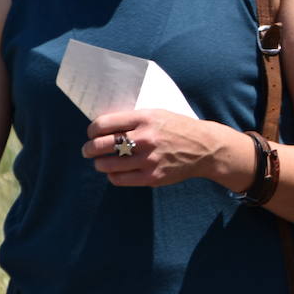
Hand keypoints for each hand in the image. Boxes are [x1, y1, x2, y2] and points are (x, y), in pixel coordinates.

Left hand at [81, 109, 229, 187]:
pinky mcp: (151, 177)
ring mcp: (148, 159)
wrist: (205, 147)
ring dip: (99, 163)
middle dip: (89, 148)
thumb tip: (103, 127)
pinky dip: (112, 175)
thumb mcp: (157, 114)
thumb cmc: (178, 128)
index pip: (103, 124)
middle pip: (100, 145)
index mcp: (145, 118)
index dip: (92, 130)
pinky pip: (119, 179)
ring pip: (107, 164)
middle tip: (88, 150)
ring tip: (101, 162)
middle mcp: (145, 138)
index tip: (92, 133)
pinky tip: (116, 171)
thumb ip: (133, 120)